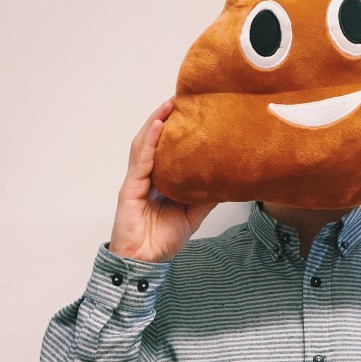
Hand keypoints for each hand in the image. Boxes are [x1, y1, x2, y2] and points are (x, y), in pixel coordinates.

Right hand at [108, 97, 216, 262]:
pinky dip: (150, 142)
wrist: (145, 263)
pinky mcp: (130, 189)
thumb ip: (207, 196)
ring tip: (169, 104)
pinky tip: (159, 126)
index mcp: (159, 180)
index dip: (175, 129)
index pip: (165, 148)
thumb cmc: (162, 240)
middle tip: (182, 98)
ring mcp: (136, 181)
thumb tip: (230, 180)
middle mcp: (146, 176)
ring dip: (156, 122)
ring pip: (144, 144)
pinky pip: (141, 161)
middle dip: (164, 118)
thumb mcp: (194, 214)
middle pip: (153, 140)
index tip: (190, 110)